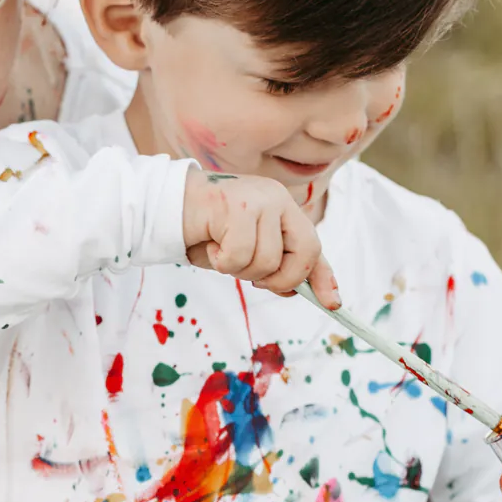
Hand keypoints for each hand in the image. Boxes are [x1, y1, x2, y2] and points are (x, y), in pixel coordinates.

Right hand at [182, 169, 339, 305]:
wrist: (169, 207)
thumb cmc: (207, 232)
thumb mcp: (247, 251)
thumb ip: (272, 265)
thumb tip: (297, 290)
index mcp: (283, 208)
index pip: (313, 246)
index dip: (323, 277)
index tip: (332, 303)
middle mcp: (278, 199)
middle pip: (305, 253)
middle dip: (282, 279)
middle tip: (255, 281)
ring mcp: (261, 200)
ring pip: (269, 260)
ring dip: (241, 270)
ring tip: (223, 253)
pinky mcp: (239, 205)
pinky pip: (241, 255)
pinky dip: (222, 261)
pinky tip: (212, 245)